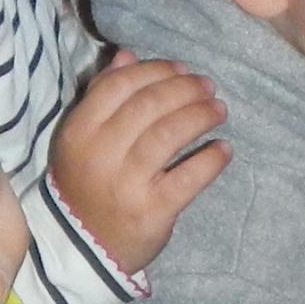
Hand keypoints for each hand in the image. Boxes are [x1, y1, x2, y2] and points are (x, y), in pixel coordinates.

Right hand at [50, 51, 229, 276]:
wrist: (85, 248)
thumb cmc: (89, 185)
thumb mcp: (84, 140)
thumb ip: (102, 96)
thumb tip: (128, 55)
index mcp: (80, 131)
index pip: (120, 86)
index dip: (156, 71)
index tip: (181, 70)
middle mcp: (100, 154)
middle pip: (149, 106)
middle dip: (184, 90)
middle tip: (207, 88)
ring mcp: (127, 183)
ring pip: (170, 135)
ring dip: (201, 116)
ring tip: (219, 111)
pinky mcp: (152, 210)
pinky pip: (189, 177)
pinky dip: (211, 159)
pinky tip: (224, 149)